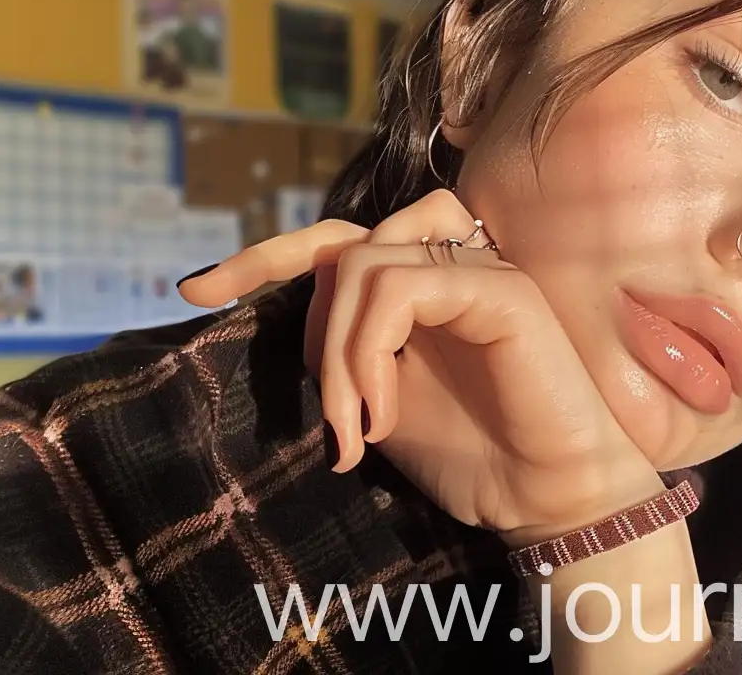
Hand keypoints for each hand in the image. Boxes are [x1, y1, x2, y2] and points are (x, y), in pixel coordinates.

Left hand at [179, 190, 663, 543]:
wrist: (550, 501)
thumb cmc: (472, 455)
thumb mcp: (378, 401)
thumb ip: (340, 352)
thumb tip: (287, 325)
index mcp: (414, 283)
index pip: (329, 244)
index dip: (257, 259)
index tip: (191, 290)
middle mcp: (443, 261)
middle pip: (337, 240)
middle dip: (275, 285)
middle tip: (291, 382)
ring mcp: (475, 266)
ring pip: (361, 266)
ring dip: (337, 354)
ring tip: (352, 425)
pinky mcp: (501, 287)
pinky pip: (403, 287)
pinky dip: (370, 349)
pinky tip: (380, 411)